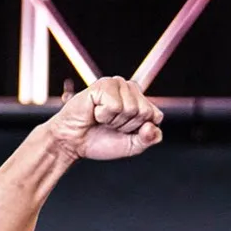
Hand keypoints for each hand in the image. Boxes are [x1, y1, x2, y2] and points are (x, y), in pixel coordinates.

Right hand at [45, 76, 163, 160]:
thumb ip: (148, 139)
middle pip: (145, 112)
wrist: (73, 143)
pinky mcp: (103, 84)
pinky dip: (104, 115)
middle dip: (127, 126)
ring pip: (131, 108)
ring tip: (102, 119)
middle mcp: (130, 89)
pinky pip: (115, 105)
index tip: (124, 132)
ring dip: (114, 120)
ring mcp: (117, 84)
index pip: (156, 116)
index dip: (141, 131)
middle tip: (110, 125)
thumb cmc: (100, 141)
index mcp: (140, 101)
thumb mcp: (132, 146)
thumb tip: (152, 127)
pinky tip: (95, 112)